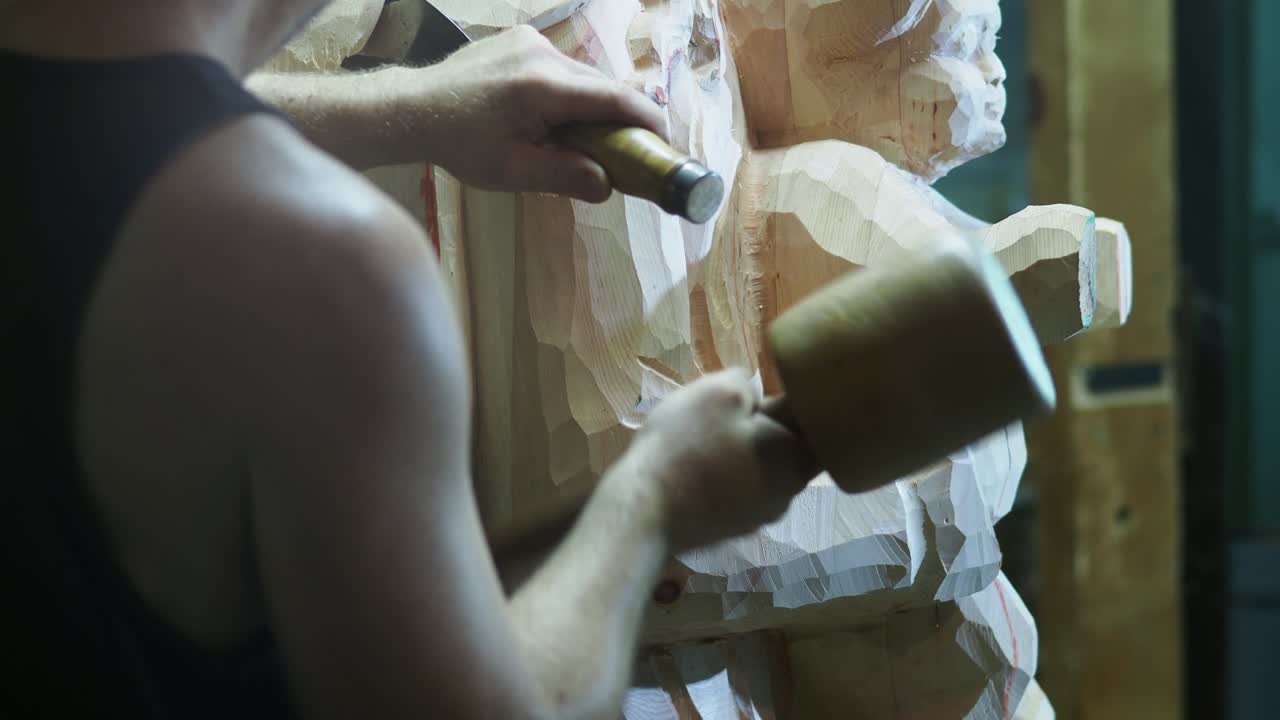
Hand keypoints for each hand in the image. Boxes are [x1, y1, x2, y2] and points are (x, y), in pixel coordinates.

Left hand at [407, 25, 665, 200]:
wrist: (413, 108)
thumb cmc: (460, 145)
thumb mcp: (512, 173)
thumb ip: (564, 177)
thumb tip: (608, 186)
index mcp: (542, 88)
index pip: (616, 100)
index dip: (649, 122)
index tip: (666, 144)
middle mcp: (541, 54)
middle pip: (604, 87)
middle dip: (623, 120)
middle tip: (631, 154)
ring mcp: (530, 41)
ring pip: (585, 76)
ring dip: (594, 106)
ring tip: (586, 140)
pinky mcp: (521, 39)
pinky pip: (563, 67)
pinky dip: (571, 93)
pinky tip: (555, 118)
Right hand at [615, 369, 818, 551]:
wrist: (643, 510)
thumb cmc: (685, 445)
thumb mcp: (717, 391)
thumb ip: (747, 383)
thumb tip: (753, 393)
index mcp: (796, 458)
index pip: (818, 429)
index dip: (797, 407)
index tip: (771, 394)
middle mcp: (787, 493)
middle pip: (788, 451)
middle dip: (765, 431)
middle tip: (730, 413)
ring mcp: (758, 517)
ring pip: (760, 472)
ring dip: (742, 455)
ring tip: (706, 439)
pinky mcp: (730, 529)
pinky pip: (736, 493)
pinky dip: (723, 478)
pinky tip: (694, 467)